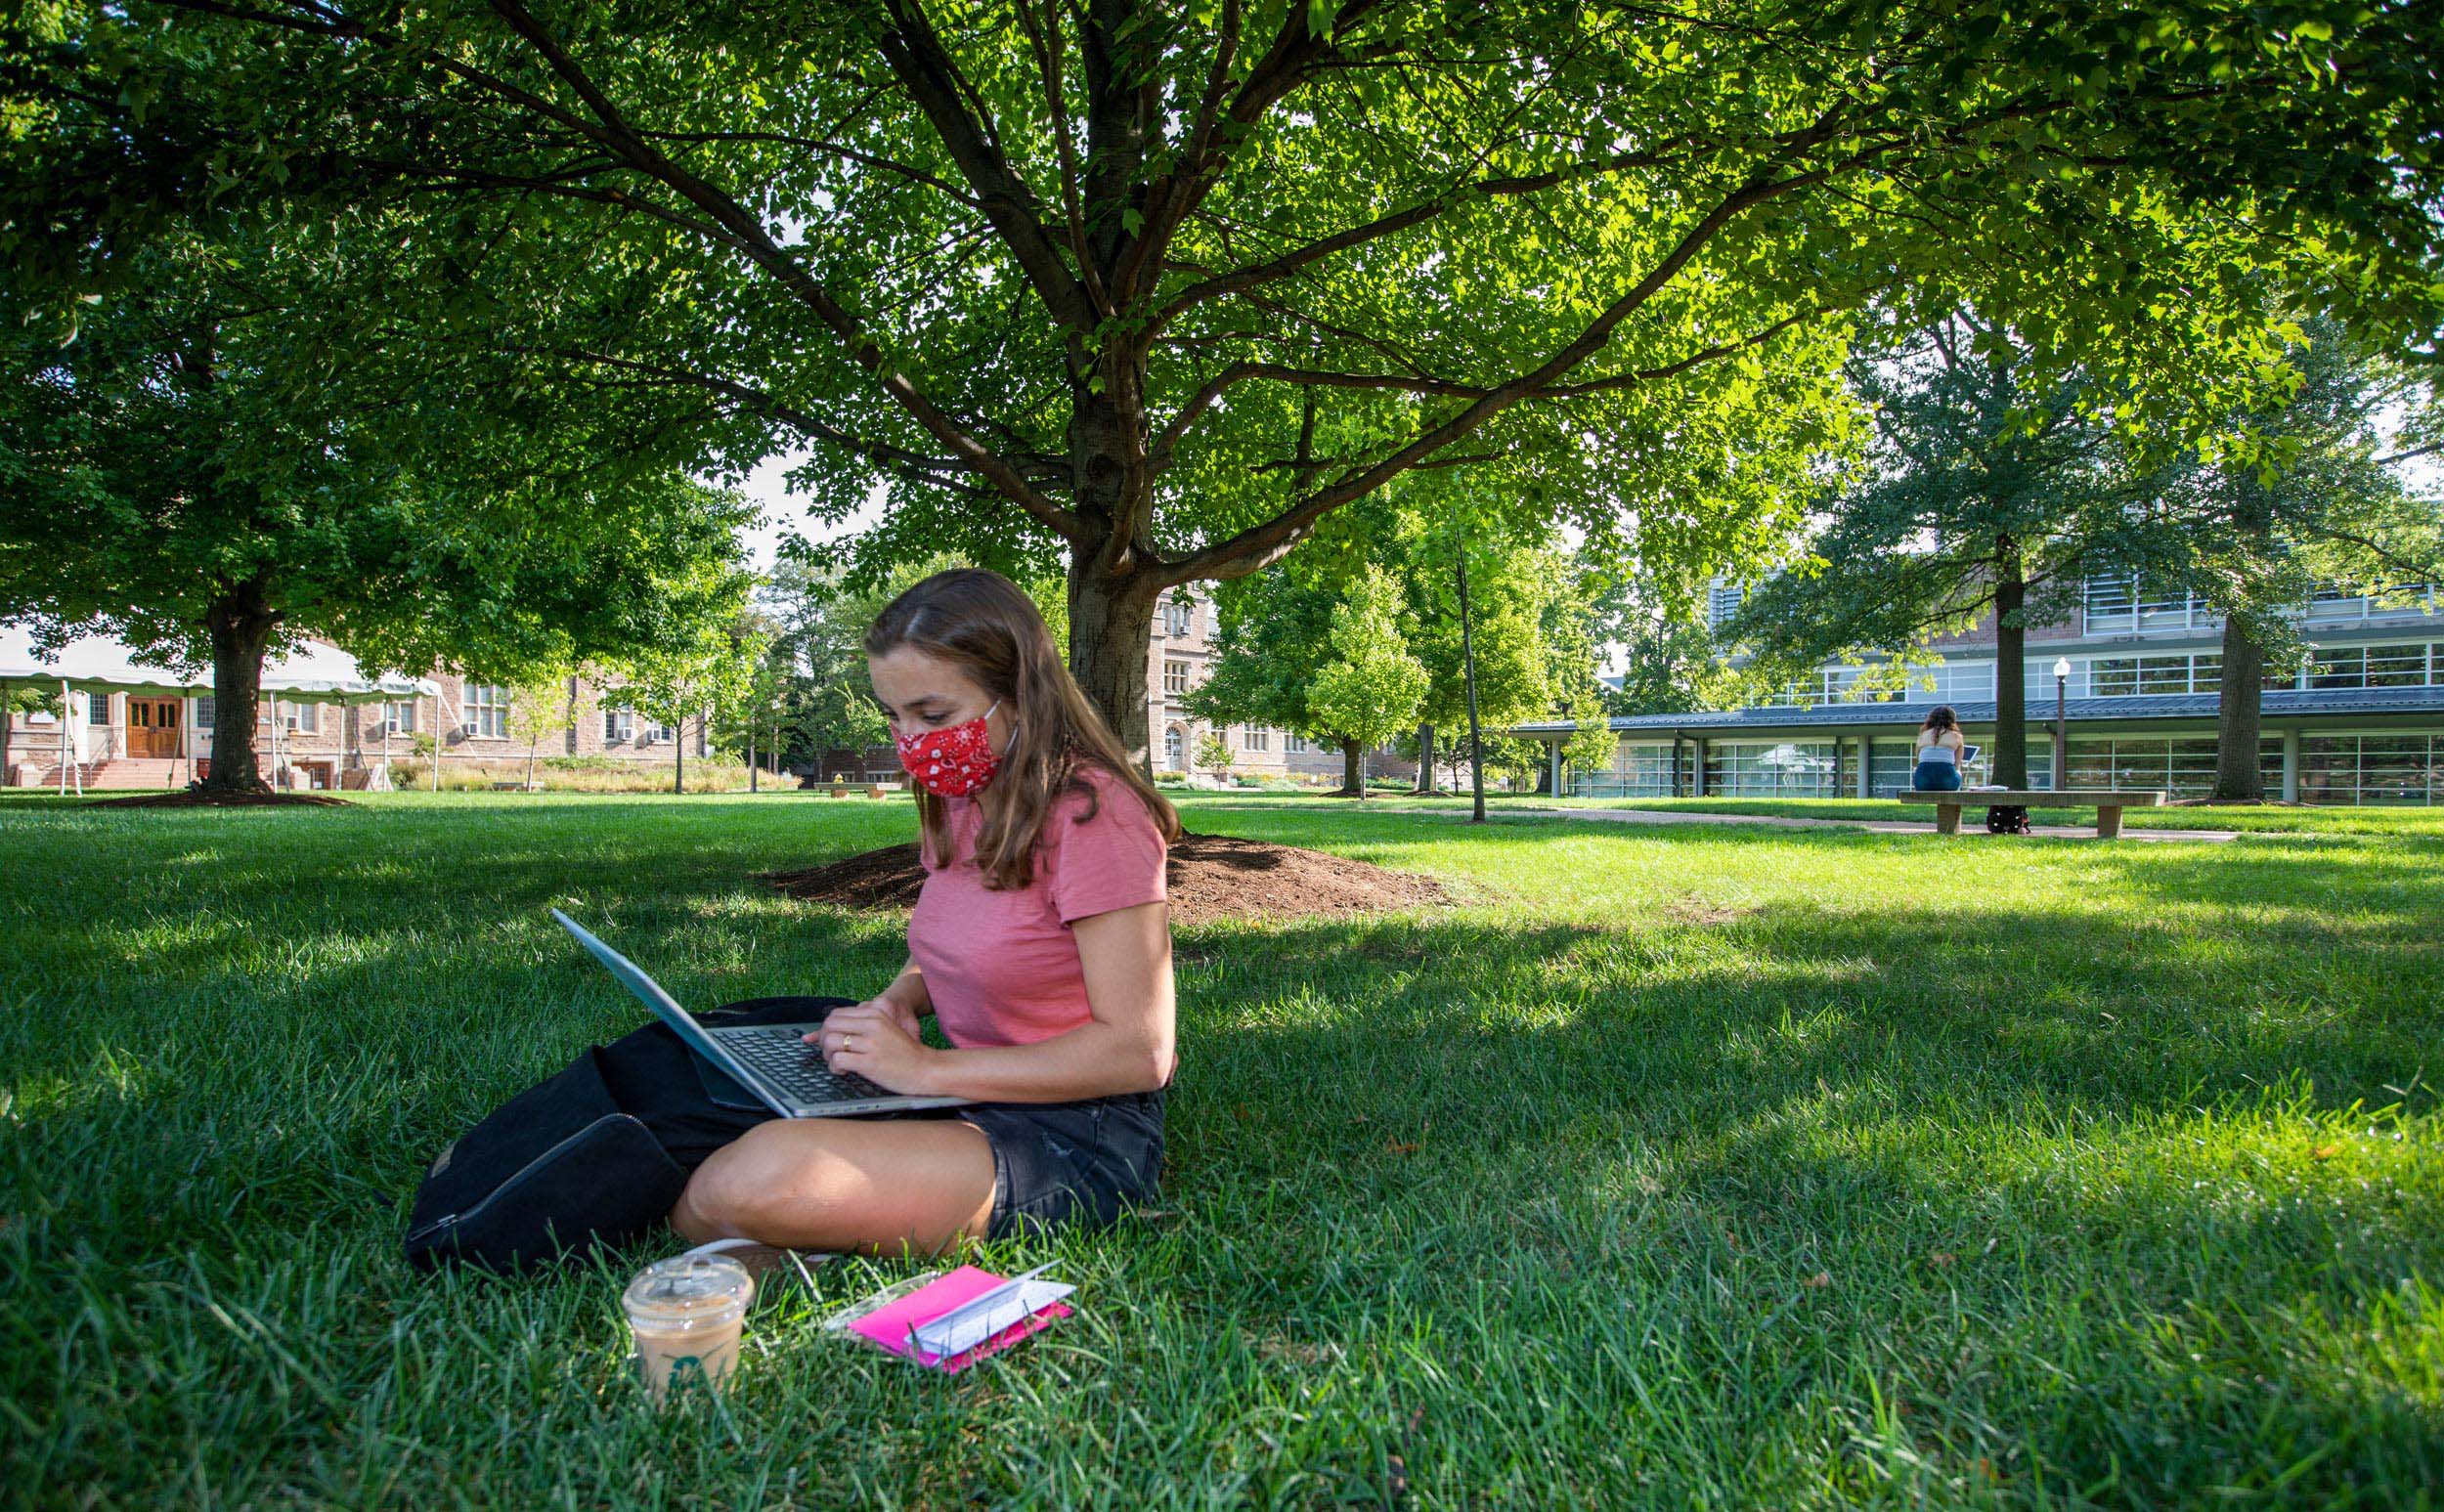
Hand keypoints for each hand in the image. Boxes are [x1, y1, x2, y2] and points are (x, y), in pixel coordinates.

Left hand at [802, 999, 932, 1093]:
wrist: (927, 1069)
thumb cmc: (904, 1053)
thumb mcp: (885, 1030)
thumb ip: (862, 1027)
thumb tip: (829, 1032)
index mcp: (875, 1014)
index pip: (836, 1014)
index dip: (827, 1029)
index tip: (831, 1041)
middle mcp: (872, 1025)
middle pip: (829, 1025)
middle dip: (823, 1040)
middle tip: (831, 1053)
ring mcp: (871, 1043)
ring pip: (830, 1041)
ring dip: (827, 1055)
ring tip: (837, 1063)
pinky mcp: (870, 1062)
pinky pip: (838, 1060)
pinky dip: (835, 1067)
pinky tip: (844, 1071)